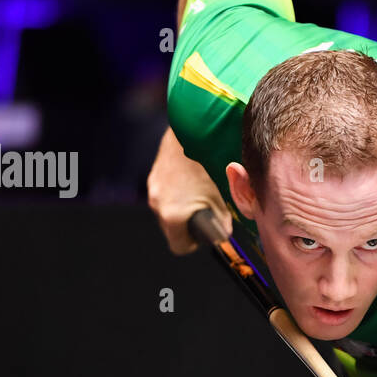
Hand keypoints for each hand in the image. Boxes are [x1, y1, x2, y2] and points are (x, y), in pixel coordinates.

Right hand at [147, 127, 230, 253]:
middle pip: (171, 228)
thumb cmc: (210, 163)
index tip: (204, 234)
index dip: (194, 244)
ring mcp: (154, 188)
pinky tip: (192, 180)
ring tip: (199, 193)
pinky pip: (165, 193)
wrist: (192, 129)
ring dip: (181, 207)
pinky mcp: (154, 174)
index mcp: (173, 215)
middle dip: (188, 225)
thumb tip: (223, 234)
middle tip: (206, 212)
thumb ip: (223, 222)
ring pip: (167, 210)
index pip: (179, 246)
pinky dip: (177, 193)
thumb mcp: (223, 198)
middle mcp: (158, 204)